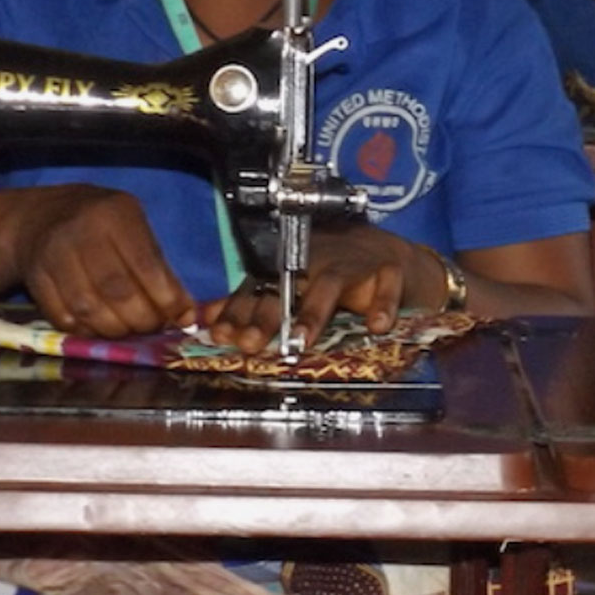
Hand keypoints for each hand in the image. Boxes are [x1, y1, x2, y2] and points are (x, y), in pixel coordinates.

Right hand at [16, 186, 196, 336]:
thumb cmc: (103, 225)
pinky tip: (100, 329)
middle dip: (142, 318)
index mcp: (115, 214)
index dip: (166, 298)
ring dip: (115, 329)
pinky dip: (86, 331)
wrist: (42, 216)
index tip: (181, 318)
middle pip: (116, 289)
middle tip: (153, 327)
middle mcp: (81, 231)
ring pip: (88, 307)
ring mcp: (53, 254)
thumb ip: (160, 268)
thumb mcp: (136, 229)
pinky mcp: (35, 277)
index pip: (146, 264)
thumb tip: (185, 315)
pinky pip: (62, 316)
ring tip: (129, 330)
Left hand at [199, 222, 442, 352]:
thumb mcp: (291, 284)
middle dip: (268, 315)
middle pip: (288, 286)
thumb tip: (205, 320)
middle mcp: (316, 261)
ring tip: (302, 340)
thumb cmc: (334, 270)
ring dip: (315, 312)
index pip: (257, 287)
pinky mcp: (388, 270)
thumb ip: (251, 303)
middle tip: (252, 342)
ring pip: (331, 284)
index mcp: (289, 265)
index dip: (237, 312)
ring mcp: (353, 265)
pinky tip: (376, 325)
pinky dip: (383, 304)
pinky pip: (387, 286)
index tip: (220, 335)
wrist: (389, 253)